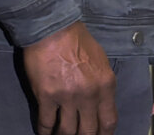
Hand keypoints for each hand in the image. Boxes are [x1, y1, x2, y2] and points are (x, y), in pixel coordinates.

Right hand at [23, 19, 115, 134]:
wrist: (53, 28)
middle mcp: (89, 95)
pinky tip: (45, 133)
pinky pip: (46, 123)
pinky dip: (45, 132)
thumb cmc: (77, 40)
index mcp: (106, 85)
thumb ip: (102, 84)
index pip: (109, 121)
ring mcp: (67, 97)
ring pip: (67, 131)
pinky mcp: (47, 96)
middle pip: (89, 131)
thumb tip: (99, 104)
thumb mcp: (101, 61)